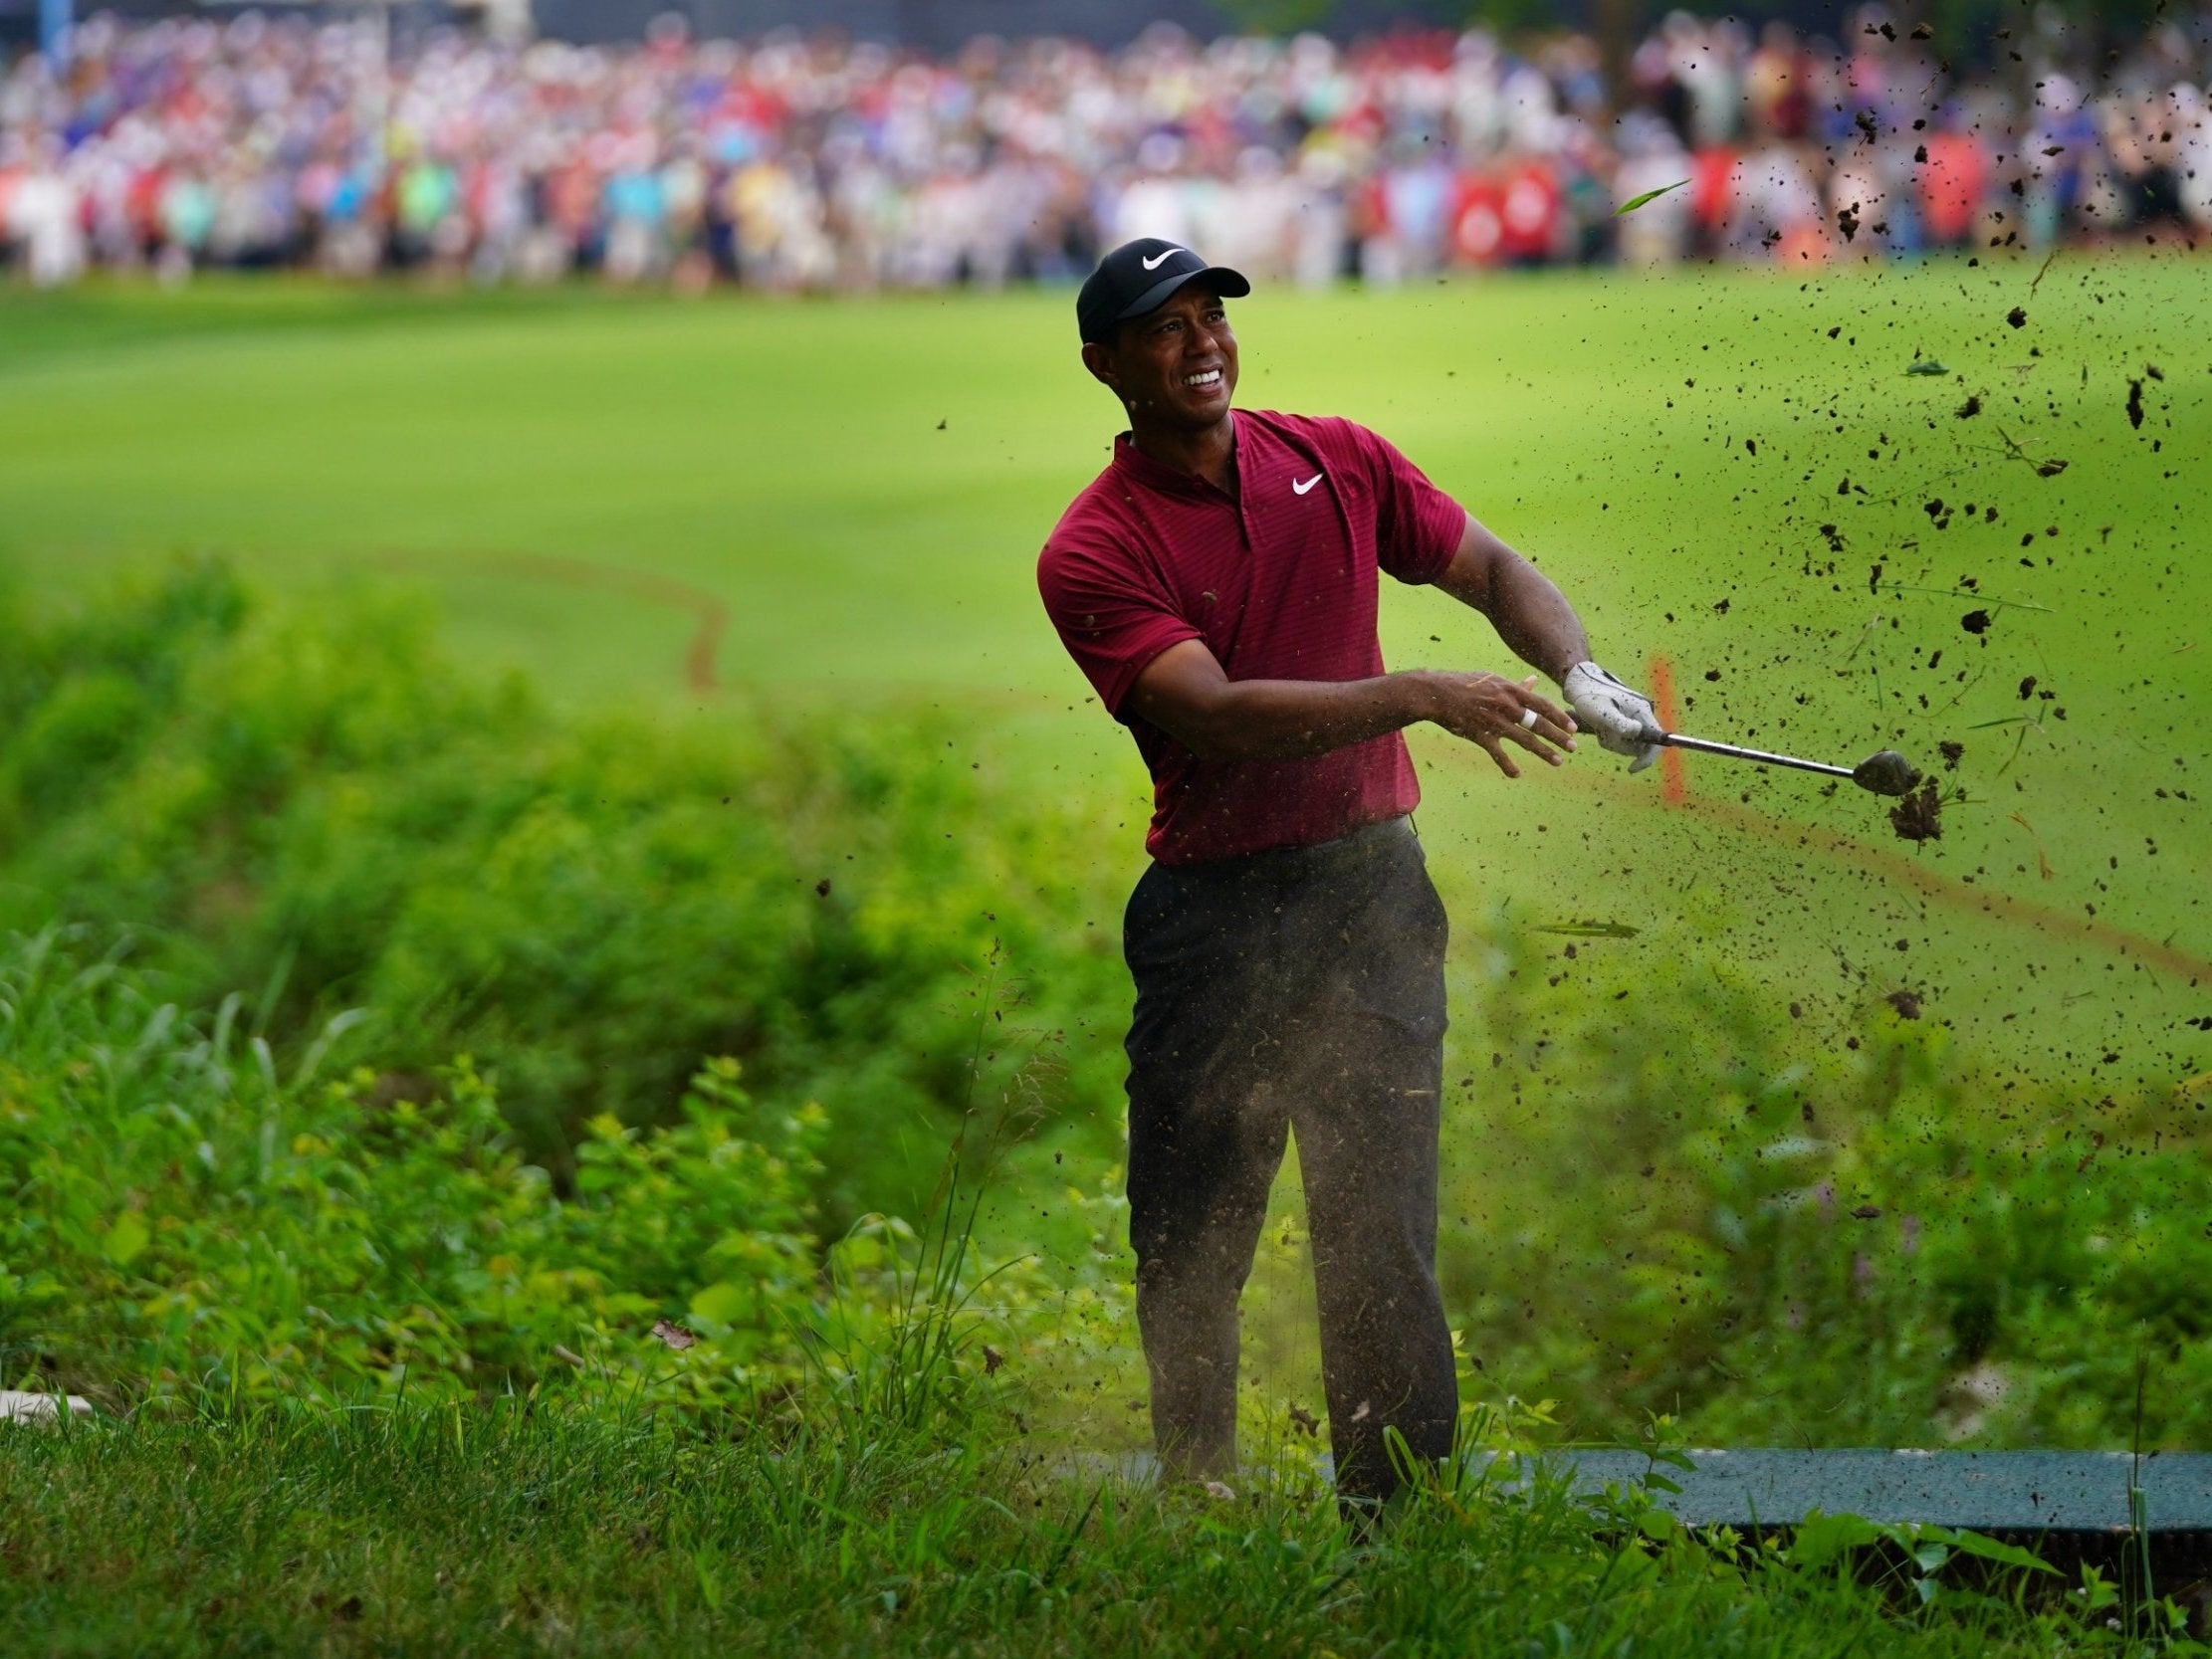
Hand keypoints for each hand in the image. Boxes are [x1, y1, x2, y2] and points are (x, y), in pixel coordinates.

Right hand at [1419, 671, 1576, 778]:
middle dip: (1558, 736)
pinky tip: (1517, 774)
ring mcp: (1493, 721)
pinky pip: (1497, 753)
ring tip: (1558, 761)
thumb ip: (1516, 686)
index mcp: (1510, 690)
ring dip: (1544, 751)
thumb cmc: (1465, 685)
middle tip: (1574, 747)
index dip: (1559, 717)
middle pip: (1538, 723)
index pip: (1542, 704)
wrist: (1436, 693)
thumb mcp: (1493, 680)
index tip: (1573, 727)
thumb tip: (1534, 681)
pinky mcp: (1479, 734)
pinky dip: (1507, 765)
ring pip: (1525, 739)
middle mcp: (1506, 705)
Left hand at [1561, 661, 1661, 772]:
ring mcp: (1632, 720)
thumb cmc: (1590, 695)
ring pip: (1627, 744)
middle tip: (1602, 733)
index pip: (1656, 740)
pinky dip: (1607, 738)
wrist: (1579, 684)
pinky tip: (1598, 727)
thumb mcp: (1602, 712)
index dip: (1647, 758)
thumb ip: (1620, 723)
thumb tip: (1638, 732)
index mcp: (1642, 712)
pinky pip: (1618, 740)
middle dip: (1620, 745)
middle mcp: (1640, 717)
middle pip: (1639, 746)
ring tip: (1599, 727)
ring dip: (1612, 741)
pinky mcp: (1623, 723)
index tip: (1631, 768)